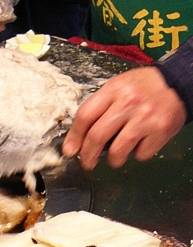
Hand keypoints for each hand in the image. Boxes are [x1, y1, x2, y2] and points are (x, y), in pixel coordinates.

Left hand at [62, 66, 186, 169]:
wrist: (177, 83)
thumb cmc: (142, 86)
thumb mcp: (117, 87)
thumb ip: (100, 106)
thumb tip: (80, 136)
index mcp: (113, 90)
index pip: (85, 115)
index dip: (74, 136)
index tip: (70, 150)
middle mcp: (128, 103)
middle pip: (97, 136)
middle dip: (88, 155)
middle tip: (87, 163)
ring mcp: (145, 118)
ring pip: (118, 151)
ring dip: (113, 160)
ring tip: (115, 158)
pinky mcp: (161, 131)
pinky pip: (141, 154)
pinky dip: (137, 155)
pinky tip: (140, 144)